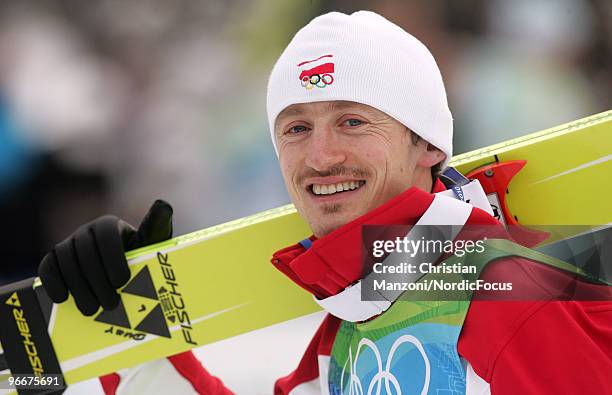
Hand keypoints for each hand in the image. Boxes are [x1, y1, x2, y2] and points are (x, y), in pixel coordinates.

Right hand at [38, 200, 172, 315]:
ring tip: (93, 310)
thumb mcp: (151, 244)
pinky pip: (48, 267)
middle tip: (111, 304)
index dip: (112, 258)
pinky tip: (63, 299)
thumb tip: (164, 204)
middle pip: (85, 252)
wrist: (122, 272)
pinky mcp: (54, 258)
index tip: (122, 281)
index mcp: (110, 225)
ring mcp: (69, 243)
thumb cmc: (140, 256)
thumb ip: (157, 226)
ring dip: (78, 288)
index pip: (106, 234)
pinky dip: (53, 282)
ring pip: (66, 261)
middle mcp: (87, 230)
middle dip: (97, 281)